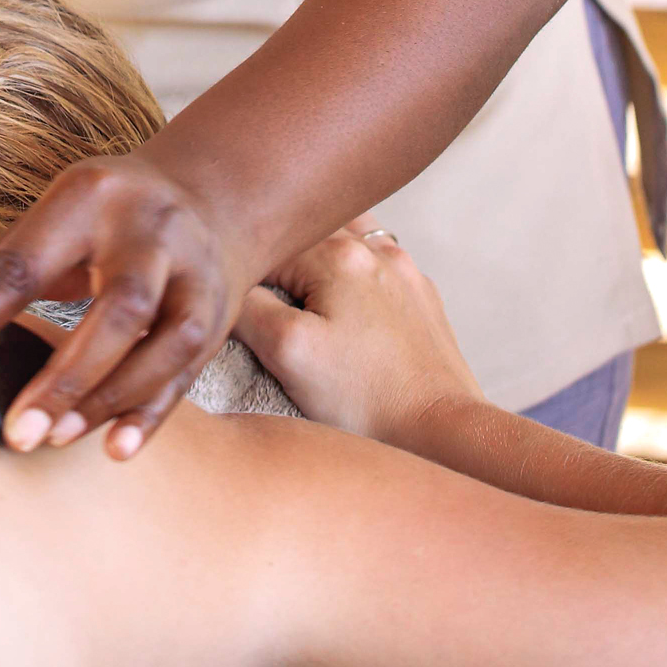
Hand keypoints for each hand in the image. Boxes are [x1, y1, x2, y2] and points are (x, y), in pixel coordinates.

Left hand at [0, 151, 243, 460]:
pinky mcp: (220, 314)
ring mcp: (195, 272)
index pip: (21, 261)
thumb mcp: (39, 225)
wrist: (213, 194)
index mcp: (87, 197)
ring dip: (109, 398)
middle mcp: (151, 230)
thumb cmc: (101, 218)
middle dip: (66, 375)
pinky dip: (152, 414)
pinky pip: (190, 371)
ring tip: (53, 438)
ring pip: (165, 342)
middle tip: (16, 433)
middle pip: (119, 305)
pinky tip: (115, 448)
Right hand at [230, 217, 481, 439]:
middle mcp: (376, 251)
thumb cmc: (365, 398)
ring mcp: (404, 272)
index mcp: (338, 255)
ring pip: (344, 240)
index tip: (237, 305)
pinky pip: (374, 268)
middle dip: (281, 262)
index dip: (242, 274)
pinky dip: (349, 277)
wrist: (441, 431)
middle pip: (305, 236)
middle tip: (266, 304)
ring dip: (317, 260)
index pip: (265, 245)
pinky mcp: (420, 298)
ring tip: (301, 296)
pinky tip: (342, 311)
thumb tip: (225, 284)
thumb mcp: (286, 351)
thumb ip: (245, 306)